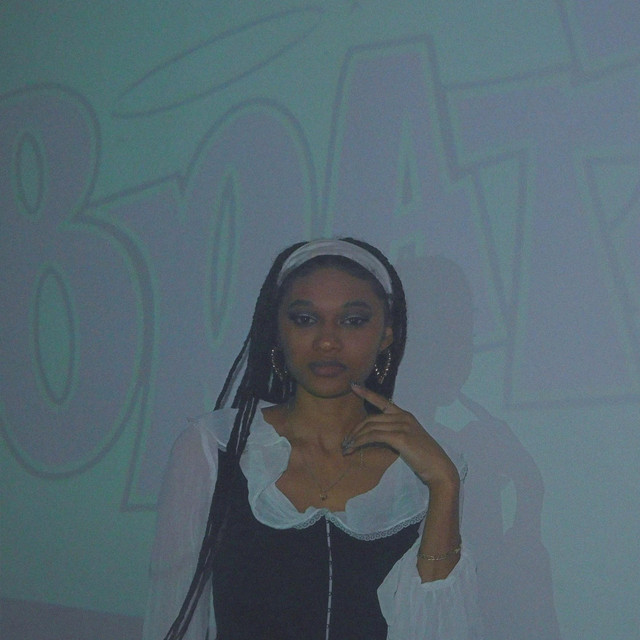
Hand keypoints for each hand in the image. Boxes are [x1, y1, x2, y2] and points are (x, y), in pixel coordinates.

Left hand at [344, 382, 459, 489]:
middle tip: (345, 442)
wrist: (439, 468)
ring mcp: (402, 425)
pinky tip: (354, 447)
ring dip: (355, 438)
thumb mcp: (408, 440)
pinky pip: (374, 436)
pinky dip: (361, 441)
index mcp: (405, 415)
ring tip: (346, 448)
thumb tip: (374, 437)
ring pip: (370, 427)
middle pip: (371, 419)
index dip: (366, 393)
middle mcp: (403, 417)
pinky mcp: (400, 437)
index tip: (353, 386)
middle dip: (355, 430)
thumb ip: (393, 434)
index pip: (382, 401)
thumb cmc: (423, 458)